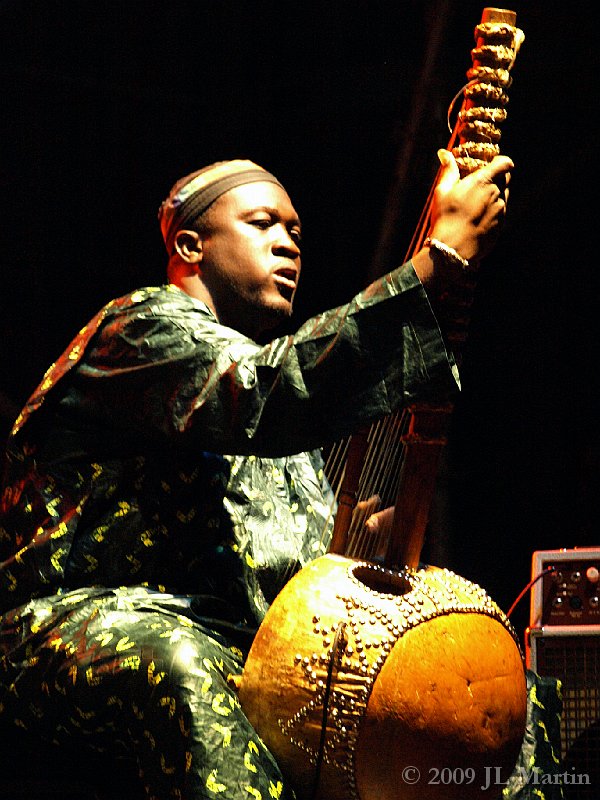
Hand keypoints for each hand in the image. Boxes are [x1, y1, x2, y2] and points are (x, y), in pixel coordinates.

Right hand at [432, 148, 511, 263]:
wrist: (453, 250)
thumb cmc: (446, 219)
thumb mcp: (442, 191)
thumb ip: (448, 170)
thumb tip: (444, 153)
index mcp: (484, 181)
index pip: (506, 163)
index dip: (501, 161)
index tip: (492, 164)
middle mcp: (497, 194)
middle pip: (507, 178)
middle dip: (497, 177)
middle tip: (481, 184)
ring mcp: (500, 211)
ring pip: (503, 196)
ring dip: (494, 195)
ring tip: (475, 204)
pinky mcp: (500, 226)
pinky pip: (500, 213)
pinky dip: (492, 211)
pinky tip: (476, 218)